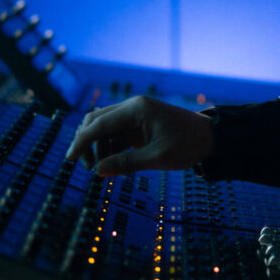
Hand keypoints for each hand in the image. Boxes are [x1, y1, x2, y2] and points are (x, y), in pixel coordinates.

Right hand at [64, 96, 214, 175]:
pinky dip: (111, 149)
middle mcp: (132, 107)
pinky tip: (113, 165)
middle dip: (87, 144)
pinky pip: (116, 135)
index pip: (99, 124)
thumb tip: (99, 171)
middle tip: (88, 169)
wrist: (211, 138)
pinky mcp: (138, 124)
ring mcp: (135, 114)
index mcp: (136, 109)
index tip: (69, 159)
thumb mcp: (157, 157)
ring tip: (103, 171)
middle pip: (97, 121)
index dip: (82, 142)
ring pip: (105, 129)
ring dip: (99, 148)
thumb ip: (126, 163)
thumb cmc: (188, 144)